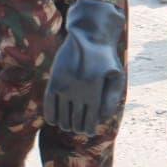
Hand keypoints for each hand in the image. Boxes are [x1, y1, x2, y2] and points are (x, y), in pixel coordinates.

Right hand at [44, 0, 125, 132]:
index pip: (90, 119)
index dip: (89, 128)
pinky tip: (54, 121)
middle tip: (80, 130)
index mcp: (94, 92)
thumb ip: (112, 98)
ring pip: (62, 115)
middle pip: (75, 120)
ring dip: (65, 124)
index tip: (89, 131)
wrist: (89, 35)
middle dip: (78, 128)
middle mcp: (78, 91)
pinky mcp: (55, 80)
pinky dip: (51, 115)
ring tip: (69, 126)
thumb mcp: (116, 76)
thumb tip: (103, 118)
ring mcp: (65, 86)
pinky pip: (49, 104)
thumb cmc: (105, 58)